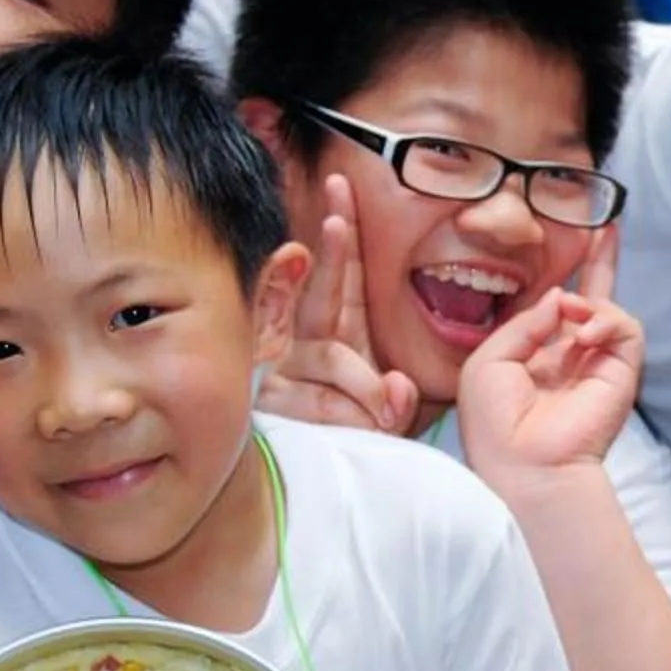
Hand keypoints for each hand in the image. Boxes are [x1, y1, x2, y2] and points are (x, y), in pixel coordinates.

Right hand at [261, 174, 419, 433]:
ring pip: (330, 356)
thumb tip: (396, 390)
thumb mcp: (392, 411)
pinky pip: (316, 400)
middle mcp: (306, 342)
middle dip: (332, 253)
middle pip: (322, 290)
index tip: (341, 188)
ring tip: (384, 414)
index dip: (342, 232)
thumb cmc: (364, 436)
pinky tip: (362, 424)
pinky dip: (345, 414)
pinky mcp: (272, 401)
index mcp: (339, 330)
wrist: (333, 482)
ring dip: (364, 385)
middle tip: (336, 222)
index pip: (341, 273)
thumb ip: (398, 398)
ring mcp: (286, 369)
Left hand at [459, 229, 640, 481]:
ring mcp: (596, 364)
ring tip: (573, 320)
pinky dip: (607, 320)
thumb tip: (561, 297)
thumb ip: (525, 321)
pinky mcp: (621, 373)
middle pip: (592, 298)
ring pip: (607, 309)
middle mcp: (568, 356)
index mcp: (534, 356)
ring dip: (589, 303)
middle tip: (607, 226)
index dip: (562, 278)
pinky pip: (626, 328)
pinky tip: (585, 335)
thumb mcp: (489, 360)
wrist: (525, 466)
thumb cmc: (496, 424)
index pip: (553, 309)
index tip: (570, 243)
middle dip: (601, 262)